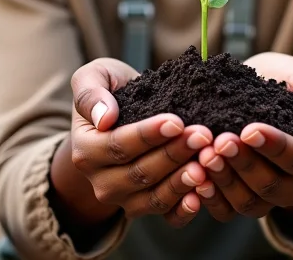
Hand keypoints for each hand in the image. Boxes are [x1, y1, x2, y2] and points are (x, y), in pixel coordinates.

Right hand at [69, 58, 211, 227]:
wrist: (117, 114)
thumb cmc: (109, 91)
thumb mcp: (94, 77)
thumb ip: (91, 93)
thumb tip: (104, 118)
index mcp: (86, 151)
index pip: (118, 146)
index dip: (148, 136)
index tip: (176, 122)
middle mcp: (101, 182)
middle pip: (140, 173)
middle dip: (174, 154)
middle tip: (203, 136)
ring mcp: (124, 199)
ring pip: (154, 197)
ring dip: (183, 180)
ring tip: (206, 162)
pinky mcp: (145, 208)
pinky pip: (166, 216)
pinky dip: (185, 209)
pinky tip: (203, 192)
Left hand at [194, 53, 292, 221]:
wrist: (259, 91)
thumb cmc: (286, 85)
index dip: (274, 147)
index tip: (249, 130)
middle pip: (270, 185)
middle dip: (244, 163)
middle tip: (221, 142)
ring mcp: (266, 198)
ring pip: (247, 202)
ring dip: (224, 180)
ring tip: (204, 156)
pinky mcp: (239, 200)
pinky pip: (226, 211)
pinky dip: (210, 198)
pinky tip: (196, 177)